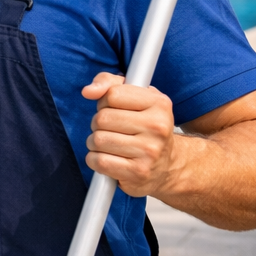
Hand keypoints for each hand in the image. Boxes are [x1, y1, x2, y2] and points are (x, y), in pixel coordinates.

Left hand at [83, 72, 177, 197]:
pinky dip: (95, 160)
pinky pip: (98, 161)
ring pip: (97, 140)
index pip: (112, 95)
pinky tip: (108, 159)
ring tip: (110, 145)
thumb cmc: (144, 126)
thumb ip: (109, 83)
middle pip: (102, 118)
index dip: (104, 102)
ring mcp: (149, 151)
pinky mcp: (138, 172)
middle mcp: (158, 126)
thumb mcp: (134, 97)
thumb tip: (88, 91)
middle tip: (111, 130)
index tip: (113, 109)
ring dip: (95, 143)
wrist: (166, 165)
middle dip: (98, 124)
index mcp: (159, 103)